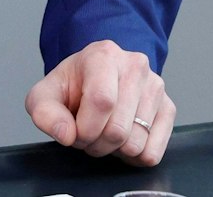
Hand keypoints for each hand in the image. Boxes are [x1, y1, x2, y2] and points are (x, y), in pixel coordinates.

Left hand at [25, 40, 174, 166]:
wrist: (97, 78)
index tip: (75, 131)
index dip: (85, 128)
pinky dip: (134, 156)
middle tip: (88, 132)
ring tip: (105, 131)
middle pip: (118, 129)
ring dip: (114, 150)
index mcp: (103, 55)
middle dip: (96, 143)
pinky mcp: (168, 108)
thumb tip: (66, 134)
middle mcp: (135, 66)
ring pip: (136, 144)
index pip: (102, 102)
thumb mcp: (45, 95)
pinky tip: (123, 139)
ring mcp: (156, 86)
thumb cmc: (74, 86)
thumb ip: (44, 113)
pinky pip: (153, 152)